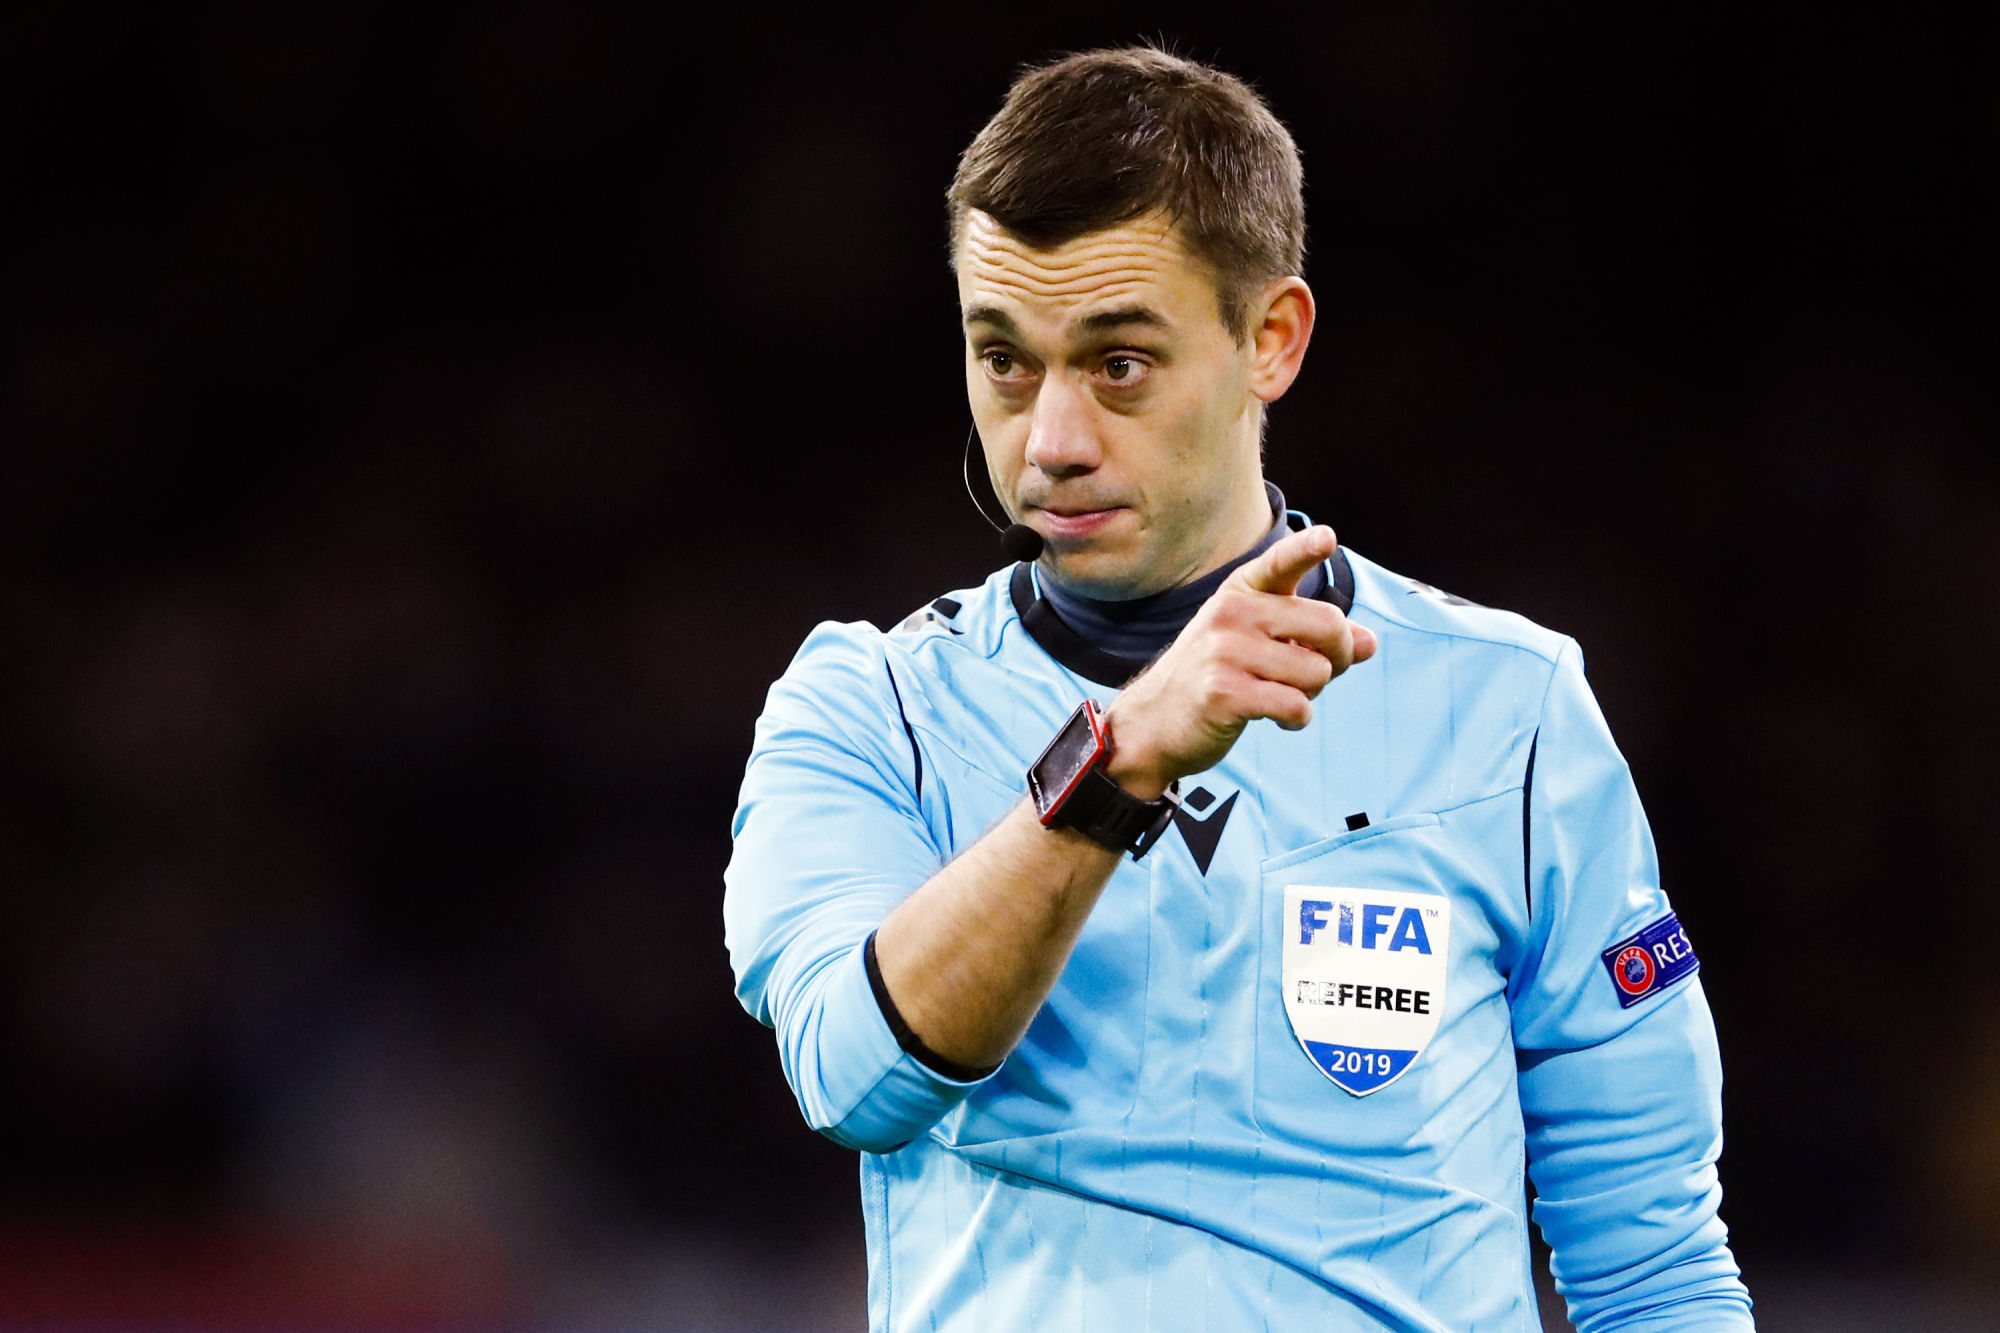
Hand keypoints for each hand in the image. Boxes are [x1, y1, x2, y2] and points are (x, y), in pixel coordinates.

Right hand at [1102, 526, 1375, 797]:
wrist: (1154, 722)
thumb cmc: (1216, 677)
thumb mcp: (1260, 645)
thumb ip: (1313, 637)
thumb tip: (1369, 644)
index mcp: (1241, 592)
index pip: (1280, 564)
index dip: (1306, 549)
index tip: (1328, 538)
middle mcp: (1232, 613)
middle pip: (1327, 625)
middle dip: (1337, 656)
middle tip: (1317, 674)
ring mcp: (1225, 652)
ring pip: (1317, 672)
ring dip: (1310, 694)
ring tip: (1280, 696)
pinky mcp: (1225, 693)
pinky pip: (1296, 706)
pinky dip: (1296, 719)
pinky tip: (1275, 718)